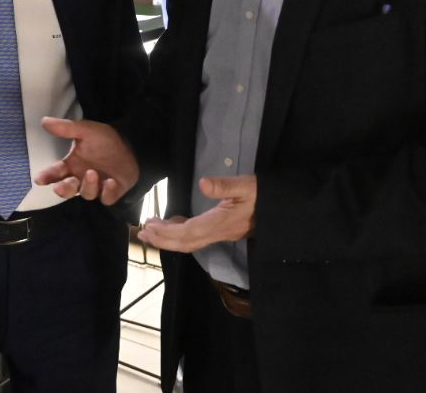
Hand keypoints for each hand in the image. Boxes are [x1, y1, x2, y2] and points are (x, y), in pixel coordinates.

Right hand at [34, 117, 139, 204]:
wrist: (131, 143)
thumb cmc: (105, 139)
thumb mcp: (86, 130)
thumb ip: (66, 128)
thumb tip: (44, 120)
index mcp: (72, 164)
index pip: (56, 173)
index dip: (47, 177)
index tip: (39, 179)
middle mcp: (81, 178)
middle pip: (68, 189)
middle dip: (64, 189)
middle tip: (64, 184)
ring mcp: (97, 186)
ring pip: (86, 194)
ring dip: (87, 186)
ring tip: (92, 173)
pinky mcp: (112, 191)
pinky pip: (107, 198)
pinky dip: (107, 192)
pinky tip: (110, 182)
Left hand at [137, 175, 255, 252]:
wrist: (283, 209)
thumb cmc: (265, 194)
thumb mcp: (247, 185)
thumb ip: (225, 185)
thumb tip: (203, 183)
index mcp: (222, 222)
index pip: (190, 232)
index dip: (168, 233)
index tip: (150, 226)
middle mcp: (220, 232)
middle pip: (187, 243)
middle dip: (163, 240)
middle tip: (143, 232)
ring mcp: (221, 233)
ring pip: (191, 242)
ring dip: (170, 238)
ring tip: (151, 229)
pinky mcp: (223, 230)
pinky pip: (197, 236)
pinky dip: (181, 232)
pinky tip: (172, 223)